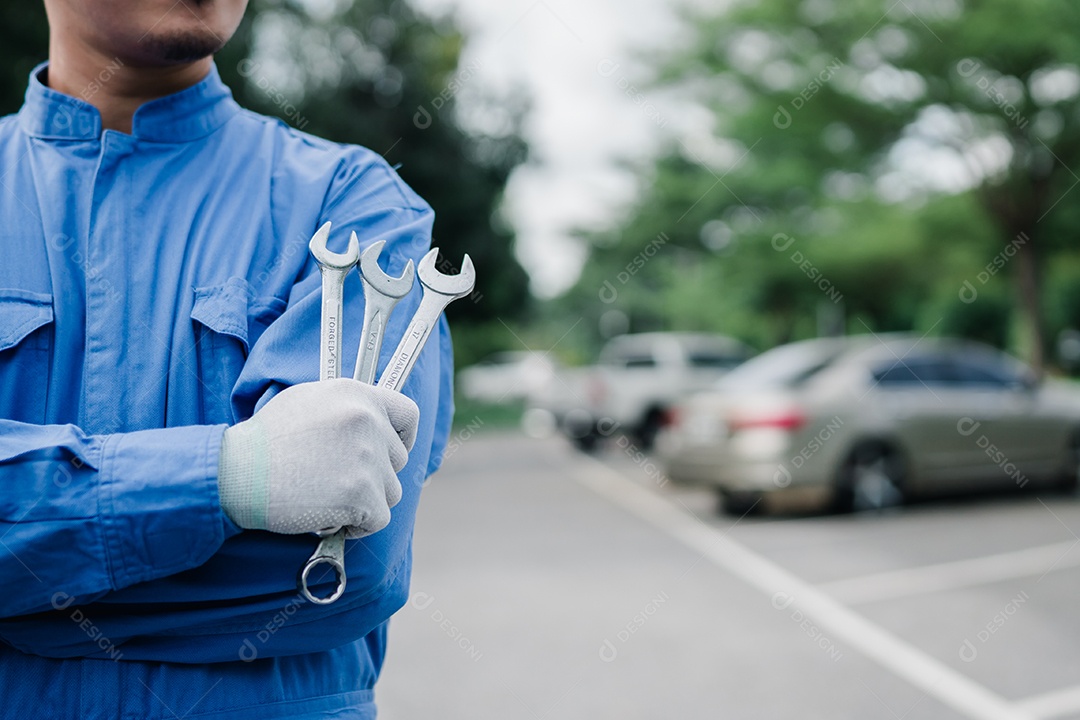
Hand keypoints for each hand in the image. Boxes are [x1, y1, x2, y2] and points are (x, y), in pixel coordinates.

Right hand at [217, 378, 418, 537]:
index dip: (402, 439)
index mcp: (357, 394)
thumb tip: (375, 427)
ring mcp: (367, 457)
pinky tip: (329, 516)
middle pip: (397, 461)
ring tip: (326, 496)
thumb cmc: (267, 442)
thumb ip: (347, 410)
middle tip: (335, 481)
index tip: (388, 453)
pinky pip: (379, 519)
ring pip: (391, 492)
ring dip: (365, 501)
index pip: (408, 414)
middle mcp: (367, 420)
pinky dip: (358, 525)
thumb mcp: (308, 402)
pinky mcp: (362, 493)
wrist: (237, 473)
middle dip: (373, 476)